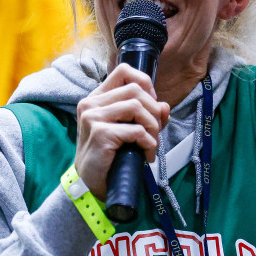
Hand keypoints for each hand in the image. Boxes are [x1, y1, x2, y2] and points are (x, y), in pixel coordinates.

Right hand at [74, 63, 170, 199]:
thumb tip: (165, 106)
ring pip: (137, 107)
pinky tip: (147, 155)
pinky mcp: (100, 133)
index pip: (124, 71)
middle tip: (156, 132)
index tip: (152, 106)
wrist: (90, 184)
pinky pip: (136, 130)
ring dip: (153, 128)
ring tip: (152, 145)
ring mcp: (93, 117)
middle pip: (136, 90)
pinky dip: (149, 143)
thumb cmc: (109, 156)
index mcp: (97, 98)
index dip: (145, 84)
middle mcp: (91, 103)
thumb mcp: (128, 131)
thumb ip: (146, 115)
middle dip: (154, 111)